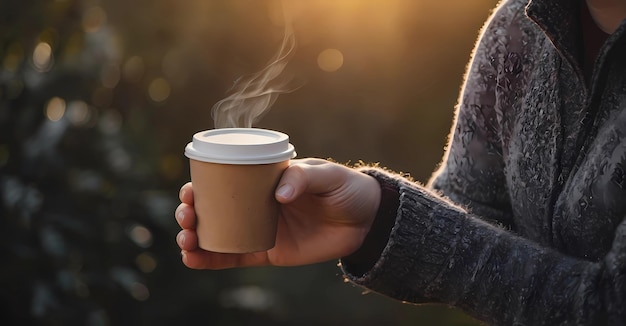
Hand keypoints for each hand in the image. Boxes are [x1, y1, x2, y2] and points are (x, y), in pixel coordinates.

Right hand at [175, 158, 380, 268]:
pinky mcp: (267, 252)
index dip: (201, 184)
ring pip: (217, 234)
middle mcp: (256, 203)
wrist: (367, 220)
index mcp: (264, 179)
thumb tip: (278, 194)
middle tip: (186, 216)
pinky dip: (211, 260)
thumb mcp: (327, 176)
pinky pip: (234, 256)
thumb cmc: (346, 188)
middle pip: (213, 208)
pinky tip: (192, 260)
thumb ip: (303, 178)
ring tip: (185, 240)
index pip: (225, 179)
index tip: (189, 190)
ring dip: (194, 237)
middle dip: (190, 212)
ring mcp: (260, 228)